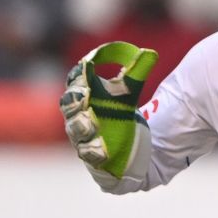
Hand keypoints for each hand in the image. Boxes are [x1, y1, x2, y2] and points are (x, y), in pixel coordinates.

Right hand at [60, 42, 156, 178]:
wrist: (144, 153)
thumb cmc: (127, 120)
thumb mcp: (130, 96)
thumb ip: (135, 74)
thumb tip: (148, 52)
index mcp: (83, 103)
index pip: (74, 87)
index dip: (78, 78)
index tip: (86, 67)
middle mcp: (79, 123)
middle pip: (70, 110)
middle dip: (75, 102)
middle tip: (85, 95)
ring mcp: (85, 144)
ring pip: (77, 135)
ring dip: (82, 127)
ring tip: (91, 122)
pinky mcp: (97, 164)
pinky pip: (91, 160)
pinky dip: (95, 153)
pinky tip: (102, 150)